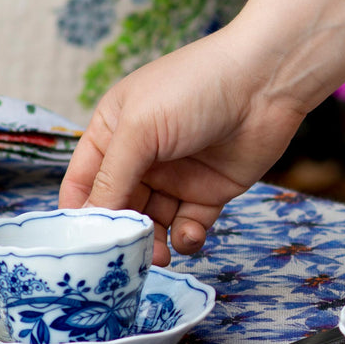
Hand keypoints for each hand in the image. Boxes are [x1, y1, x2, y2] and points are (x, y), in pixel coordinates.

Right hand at [59, 29, 309, 265]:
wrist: (265, 85)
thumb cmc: (195, 88)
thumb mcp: (140, 128)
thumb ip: (113, 176)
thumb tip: (91, 218)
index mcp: (113, 132)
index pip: (83, 181)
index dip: (79, 213)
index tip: (80, 246)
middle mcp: (141, 157)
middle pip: (119, 209)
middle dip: (121, 235)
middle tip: (124, 259)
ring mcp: (176, 177)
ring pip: (153, 223)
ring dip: (153, 244)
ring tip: (158, 256)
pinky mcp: (209, 193)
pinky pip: (188, 226)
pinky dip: (186, 238)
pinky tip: (189, 236)